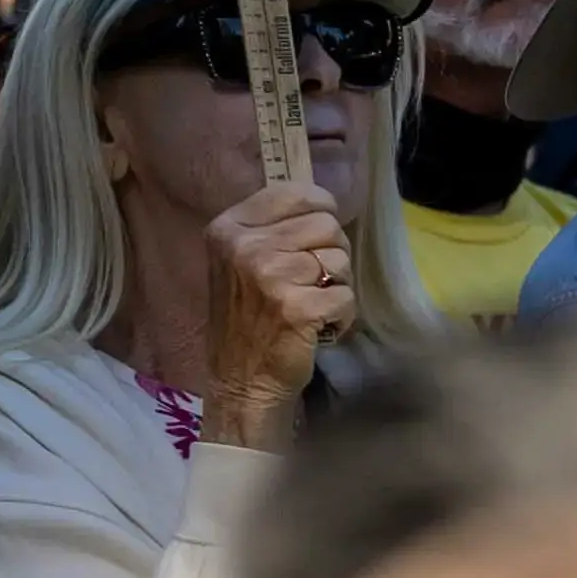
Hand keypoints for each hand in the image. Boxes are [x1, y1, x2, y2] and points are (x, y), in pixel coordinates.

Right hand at [197, 177, 353, 436]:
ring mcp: (270, 277)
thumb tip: (323, 202)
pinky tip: (319, 328)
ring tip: (314, 306)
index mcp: (229, 228)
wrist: (240, 383)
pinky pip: (346, 295)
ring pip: (340, 259)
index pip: (295, 194)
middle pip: (326, 224)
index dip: (320, 209)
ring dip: (338, 285)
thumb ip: (270, 228)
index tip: (318, 235)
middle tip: (314, 282)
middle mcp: (245, 248)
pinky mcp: (297, 309)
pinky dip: (342, 316)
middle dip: (332, 253)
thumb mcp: (239, 262)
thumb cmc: (246, 320)